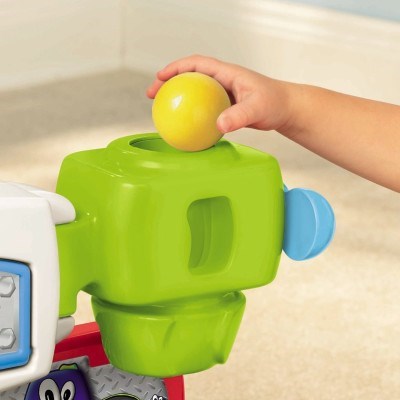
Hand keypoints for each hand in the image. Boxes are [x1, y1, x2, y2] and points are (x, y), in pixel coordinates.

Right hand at [147, 55, 297, 133]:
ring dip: (176, 99)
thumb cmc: (275, 103)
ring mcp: (222, 94)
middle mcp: (221, 81)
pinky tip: (184, 129)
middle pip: (188, 77)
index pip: (196, 64)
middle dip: (167, 83)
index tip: (160, 77)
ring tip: (161, 112)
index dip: (175, 68)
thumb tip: (219, 125)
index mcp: (226, 73)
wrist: (285, 109)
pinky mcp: (225, 107)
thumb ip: (239, 116)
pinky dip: (190, 115)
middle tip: (152, 95)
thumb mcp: (257, 108)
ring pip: (193, 94)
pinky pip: (202, 109)